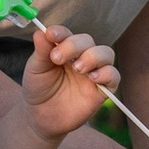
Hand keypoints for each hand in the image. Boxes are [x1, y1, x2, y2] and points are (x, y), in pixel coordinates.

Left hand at [21, 24, 121, 143]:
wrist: (43, 117)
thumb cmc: (39, 90)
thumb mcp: (35, 70)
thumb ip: (41, 51)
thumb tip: (40, 32)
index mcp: (64, 48)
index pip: (67, 34)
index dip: (61, 32)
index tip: (51, 34)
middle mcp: (81, 56)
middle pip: (87, 40)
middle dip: (74, 45)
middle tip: (58, 58)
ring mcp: (93, 71)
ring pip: (106, 53)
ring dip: (93, 56)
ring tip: (78, 68)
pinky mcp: (102, 89)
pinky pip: (114, 76)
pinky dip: (107, 74)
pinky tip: (92, 78)